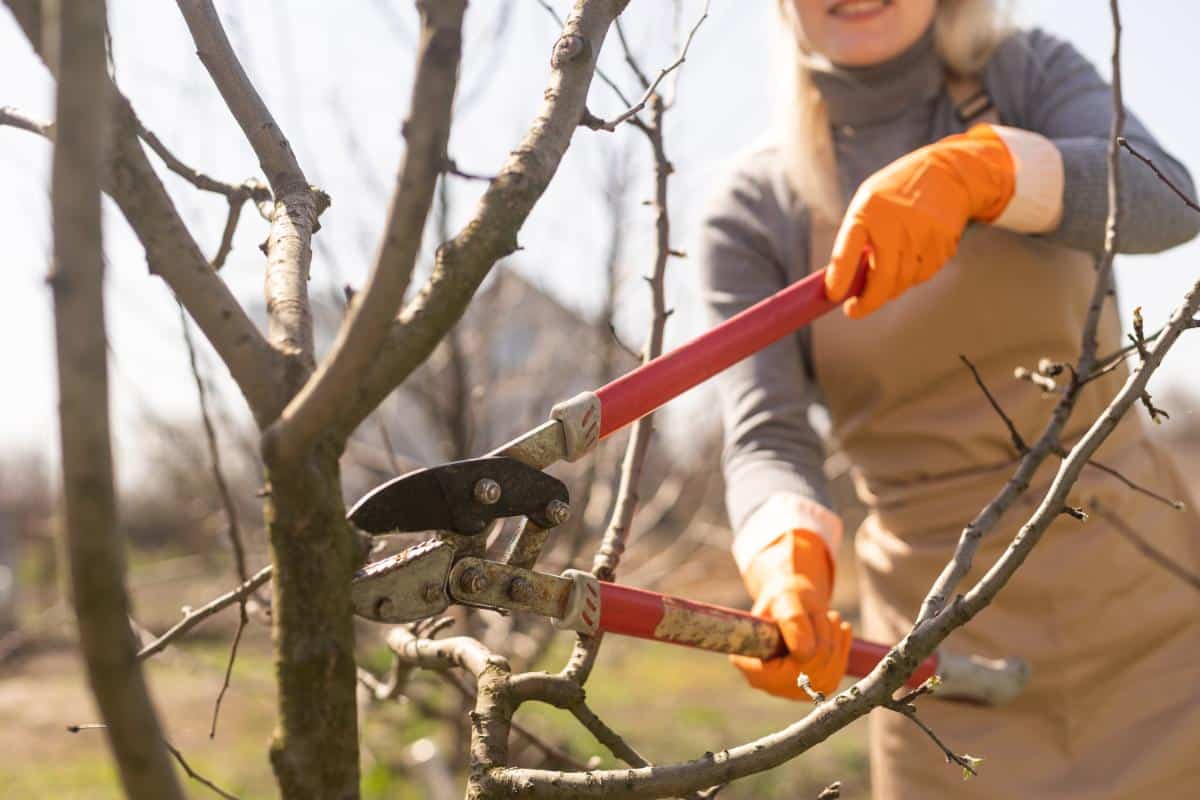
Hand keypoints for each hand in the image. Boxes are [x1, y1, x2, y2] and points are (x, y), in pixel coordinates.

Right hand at [731, 574, 852, 698]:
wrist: (794, 602)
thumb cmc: (784, 599)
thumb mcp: (784, 600)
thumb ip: (792, 622)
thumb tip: (805, 654)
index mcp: (751, 666)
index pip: (782, 674)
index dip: (803, 651)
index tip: (816, 618)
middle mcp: (770, 684)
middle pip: (808, 672)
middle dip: (823, 638)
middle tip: (825, 613)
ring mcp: (794, 690)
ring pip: (826, 674)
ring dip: (834, 641)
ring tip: (830, 617)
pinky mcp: (815, 687)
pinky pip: (837, 673)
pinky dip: (842, 648)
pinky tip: (840, 629)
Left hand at [824, 124, 1015, 318]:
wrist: (946, 172)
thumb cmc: (894, 196)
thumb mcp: (868, 205)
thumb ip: (856, 240)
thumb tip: (845, 285)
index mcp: (867, 212)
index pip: (847, 251)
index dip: (839, 277)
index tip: (834, 297)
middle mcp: (895, 223)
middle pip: (882, 279)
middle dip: (868, 302)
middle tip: (855, 310)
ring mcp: (922, 234)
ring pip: (904, 282)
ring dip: (892, 287)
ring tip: (889, 270)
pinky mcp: (943, 242)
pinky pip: (924, 275)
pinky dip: (915, 275)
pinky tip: (914, 254)